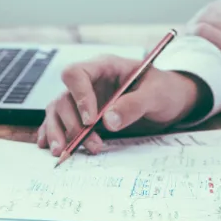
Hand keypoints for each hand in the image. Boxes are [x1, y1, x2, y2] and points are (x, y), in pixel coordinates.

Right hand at [37, 55, 209, 155]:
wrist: (171, 101)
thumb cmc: (165, 90)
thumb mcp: (156, 95)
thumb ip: (134, 105)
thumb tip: (108, 121)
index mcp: (104, 67)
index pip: (76, 74)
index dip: (79, 97)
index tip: (90, 120)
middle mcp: (89, 82)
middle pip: (64, 98)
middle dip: (72, 124)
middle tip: (91, 144)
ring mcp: (84, 99)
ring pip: (57, 112)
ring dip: (59, 133)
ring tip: (64, 153)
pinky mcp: (83, 116)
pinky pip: (60, 122)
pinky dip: (52, 134)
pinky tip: (49, 147)